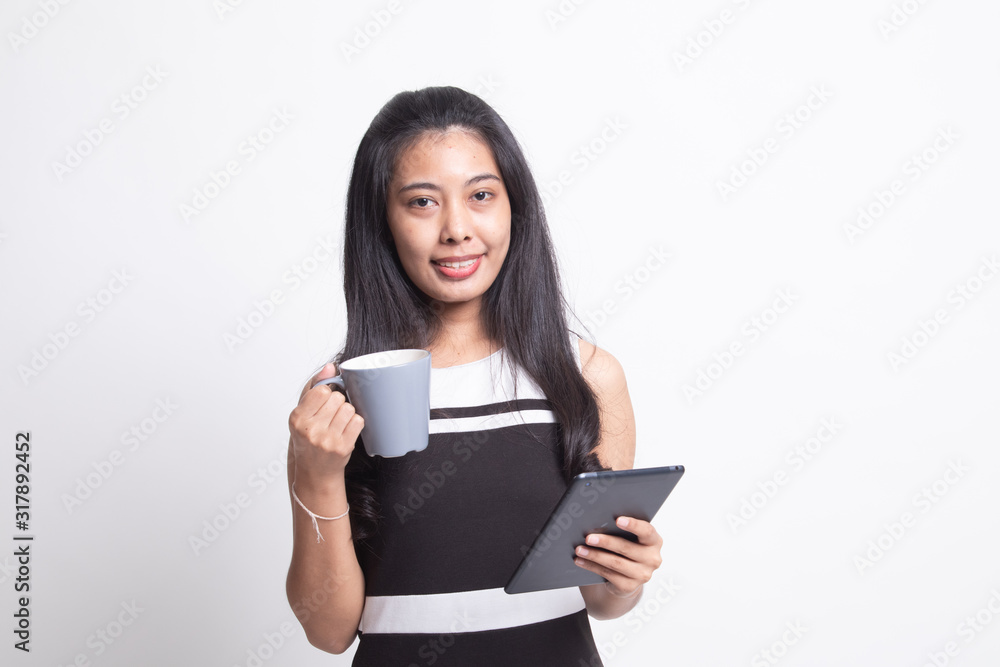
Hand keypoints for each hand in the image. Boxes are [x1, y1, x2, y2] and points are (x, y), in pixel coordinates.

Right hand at [288, 363, 363, 488]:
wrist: (314, 470)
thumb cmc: (308, 438)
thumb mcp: (303, 412)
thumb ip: (314, 386)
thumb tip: (330, 366)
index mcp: (297, 418)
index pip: (322, 391)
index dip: (327, 393)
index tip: (324, 402)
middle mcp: (310, 430)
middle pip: (338, 398)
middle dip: (337, 403)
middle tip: (331, 415)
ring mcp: (327, 440)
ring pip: (349, 408)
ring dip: (347, 413)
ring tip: (338, 422)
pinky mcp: (343, 447)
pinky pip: (358, 421)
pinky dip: (355, 423)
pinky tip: (345, 430)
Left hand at [573, 516, 662, 596]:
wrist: (628, 576)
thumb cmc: (627, 548)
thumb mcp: (630, 538)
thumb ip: (622, 530)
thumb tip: (598, 521)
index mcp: (654, 541)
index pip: (647, 531)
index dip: (633, 525)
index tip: (617, 520)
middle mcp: (652, 559)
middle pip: (626, 548)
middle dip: (605, 542)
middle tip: (588, 538)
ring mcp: (642, 575)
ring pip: (615, 563)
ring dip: (595, 555)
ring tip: (580, 549)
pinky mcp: (629, 586)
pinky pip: (608, 574)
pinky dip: (592, 566)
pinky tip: (581, 560)